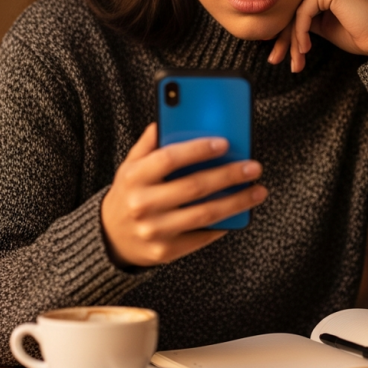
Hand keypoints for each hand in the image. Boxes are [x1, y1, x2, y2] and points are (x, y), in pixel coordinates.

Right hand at [101, 123, 266, 266]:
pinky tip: (239, 212)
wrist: (111, 238)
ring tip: (257, 191)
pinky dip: (224, 224)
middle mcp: (142, 204)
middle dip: (229, 175)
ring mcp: (154, 230)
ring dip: (236, 202)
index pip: (169, 159)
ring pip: (204, 214)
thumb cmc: (129, 193)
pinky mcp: (166, 251)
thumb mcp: (130, 165)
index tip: (224, 143)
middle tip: (253, 167)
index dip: (198, 150)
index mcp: (134, 177)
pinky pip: (202, 236)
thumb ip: (150, 143)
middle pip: (194, 187)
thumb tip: (170, 116)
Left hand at [268, 0, 367, 71]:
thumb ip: (303, 16)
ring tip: (296, 62)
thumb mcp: (323, 23)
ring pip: (295, 10)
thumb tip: (275, 25)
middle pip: (292, 4)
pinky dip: (301, 33)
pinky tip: (306, 49)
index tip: (278, 53)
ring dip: (292, 40)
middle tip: (276, 60)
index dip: (285, 29)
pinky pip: (303, 12)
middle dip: (283, 36)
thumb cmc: (358, 33)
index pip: (295, 2)